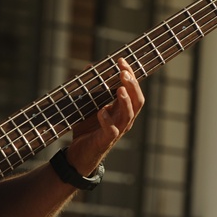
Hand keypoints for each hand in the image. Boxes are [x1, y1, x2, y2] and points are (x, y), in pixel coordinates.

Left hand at [66, 58, 144, 174]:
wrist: (78, 155)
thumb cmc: (87, 129)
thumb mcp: (88, 106)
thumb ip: (91, 88)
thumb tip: (90, 67)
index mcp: (121, 110)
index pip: (133, 90)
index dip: (130, 74)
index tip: (122, 61)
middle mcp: (123, 120)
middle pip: (137, 101)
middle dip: (133, 85)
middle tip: (124, 71)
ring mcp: (117, 131)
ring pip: (129, 115)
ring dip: (125, 101)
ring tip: (120, 88)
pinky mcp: (106, 140)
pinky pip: (112, 130)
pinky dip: (107, 120)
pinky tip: (101, 111)